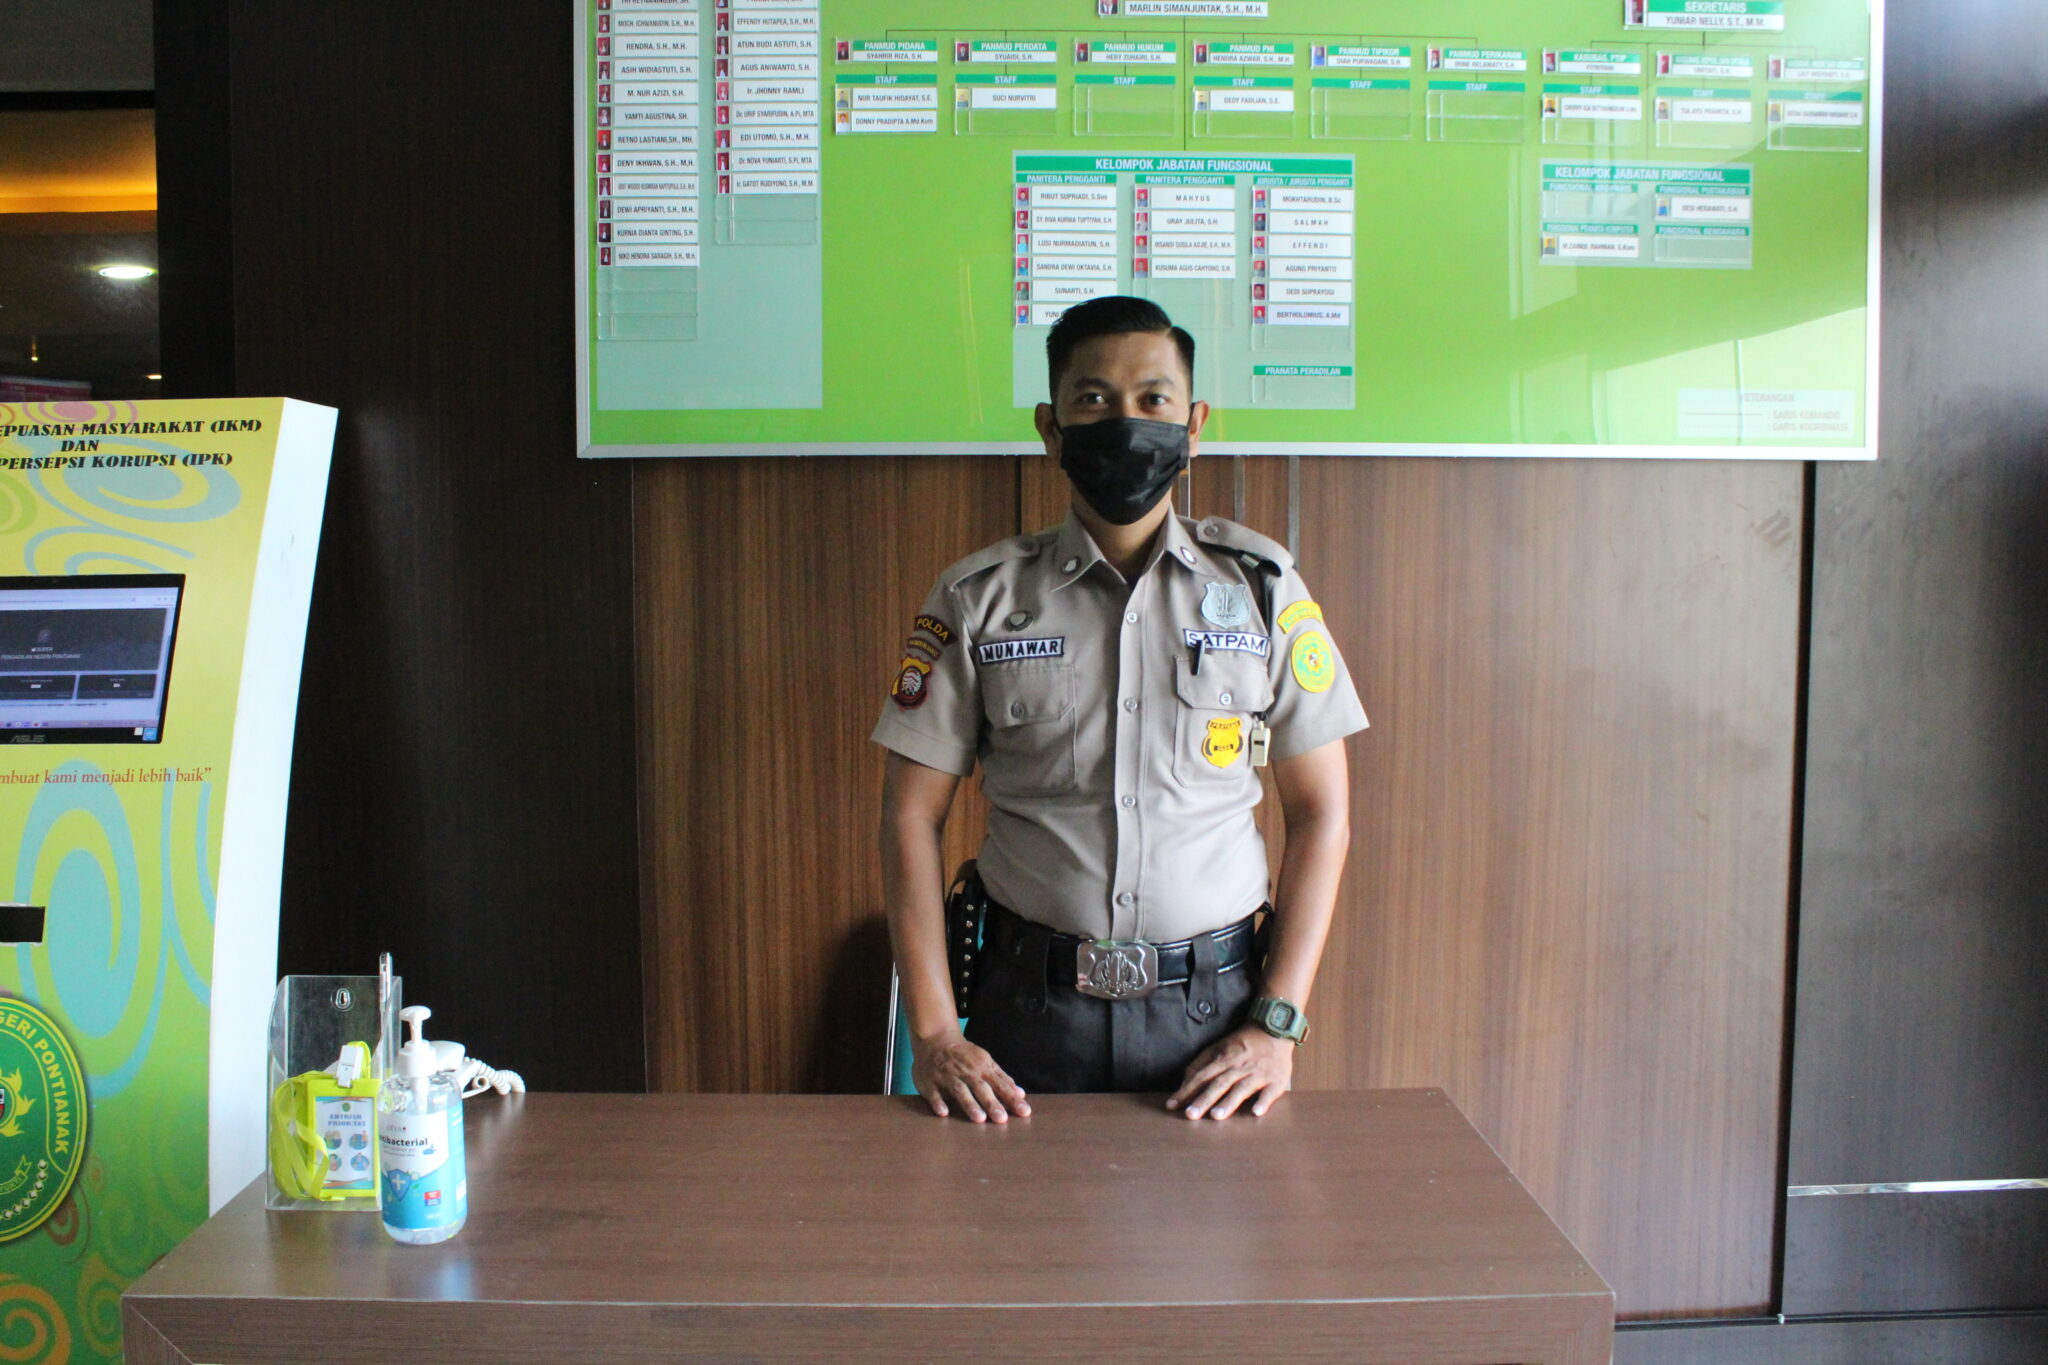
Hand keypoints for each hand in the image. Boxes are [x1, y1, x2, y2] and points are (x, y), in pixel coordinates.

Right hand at [913, 1030, 1030, 1122]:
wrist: (935, 1038)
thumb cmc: (964, 1055)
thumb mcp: (985, 1062)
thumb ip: (1002, 1079)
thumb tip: (1020, 1094)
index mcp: (982, 1067)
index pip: (1000, 1084)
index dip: (1012, 1098)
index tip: (1024, 1112)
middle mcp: (966, 1072)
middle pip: (981, 1088)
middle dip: (991, 1103)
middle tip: (1001, 1119)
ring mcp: (947, 1076)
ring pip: (959, 1090)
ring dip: (969, 1104)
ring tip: (979, 1119)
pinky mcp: (930, 1081)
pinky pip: (934, 1093)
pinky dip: (938, 1102)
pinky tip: (943, 1113)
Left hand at [1166, 1026, 1291, 1118]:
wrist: (1274, 1028)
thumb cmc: (1242, 1042)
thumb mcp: (1218, 1047)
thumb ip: (1201, 1064)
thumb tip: (1183, 1083)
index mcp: (1223, 1059)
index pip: (1201, 1077)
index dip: (1186, 1091)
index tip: (1172, 1105)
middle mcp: (1239, 1067)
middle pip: (1218, 1084)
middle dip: (1204, 1100)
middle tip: (1190, 1115)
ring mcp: (1258, 1074)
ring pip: (1241, 1089)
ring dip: (1229, 1102)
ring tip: (1216, 1116)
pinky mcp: (1276, 1080)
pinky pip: (1270, 1092)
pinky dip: (1263, 1102)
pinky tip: (1256, 1112)